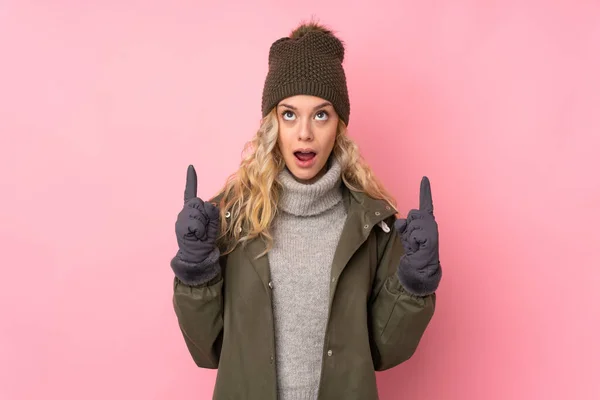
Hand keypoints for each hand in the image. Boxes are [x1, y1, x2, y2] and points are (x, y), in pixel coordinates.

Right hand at [175, 165, 219, 262]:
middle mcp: (185, 211)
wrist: (197, 254)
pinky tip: (197, 235)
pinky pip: (195, 222)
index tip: (191, 167)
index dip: (191, 179)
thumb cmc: (205, 239)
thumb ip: (212, 213)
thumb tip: (209, 204)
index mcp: (192, 209)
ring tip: (201, 233)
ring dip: (203, 223)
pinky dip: (199, 228)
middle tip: (204, 228)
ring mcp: (182, 218)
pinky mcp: (181, 226)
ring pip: (198, 211)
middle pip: (199, 202)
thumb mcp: (213, 224)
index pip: (190, 192)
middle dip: (205, 214)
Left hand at [394, 176, 440, 294]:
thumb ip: (404, 225)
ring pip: (412, 222)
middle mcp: (431, 222)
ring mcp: (432, 229)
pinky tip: (418, 247)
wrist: (421, 267)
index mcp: (426, 221)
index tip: (424, 178)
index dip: (425, 190)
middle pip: (412, 213)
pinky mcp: (431, 236)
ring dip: (409, 234)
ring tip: (415, 244)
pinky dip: (411, 241)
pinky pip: (413, 232)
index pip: (425, 203)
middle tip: (412, 239)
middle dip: (408, 226)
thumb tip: (402, 221)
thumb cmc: (414, 251)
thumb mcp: (406, 234)